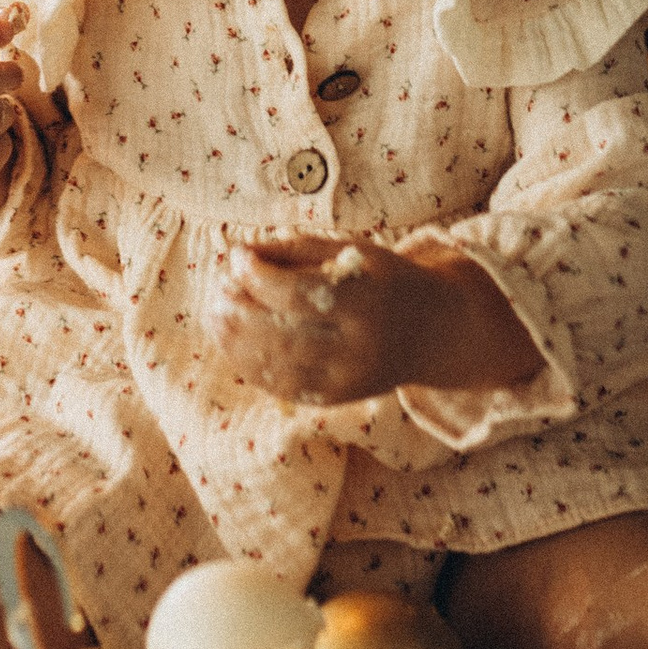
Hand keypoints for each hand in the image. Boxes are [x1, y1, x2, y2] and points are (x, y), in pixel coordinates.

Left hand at [210, 234, 540, 404]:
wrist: (433, 331)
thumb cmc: (383, 279)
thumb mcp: (350, 251)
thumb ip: (295, 250)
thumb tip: (237, 253)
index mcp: (369, 302)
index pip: (303, 294)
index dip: (260, 276)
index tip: (234, 256)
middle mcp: (361, 347)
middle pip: (287, 336)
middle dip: (241, 312)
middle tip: (215, 288)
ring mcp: (349, 380)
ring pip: (281, 368)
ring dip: (237, 341)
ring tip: (214, 312)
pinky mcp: (337, 398)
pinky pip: (286, 387)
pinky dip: (252, 365)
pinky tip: (231, 341)